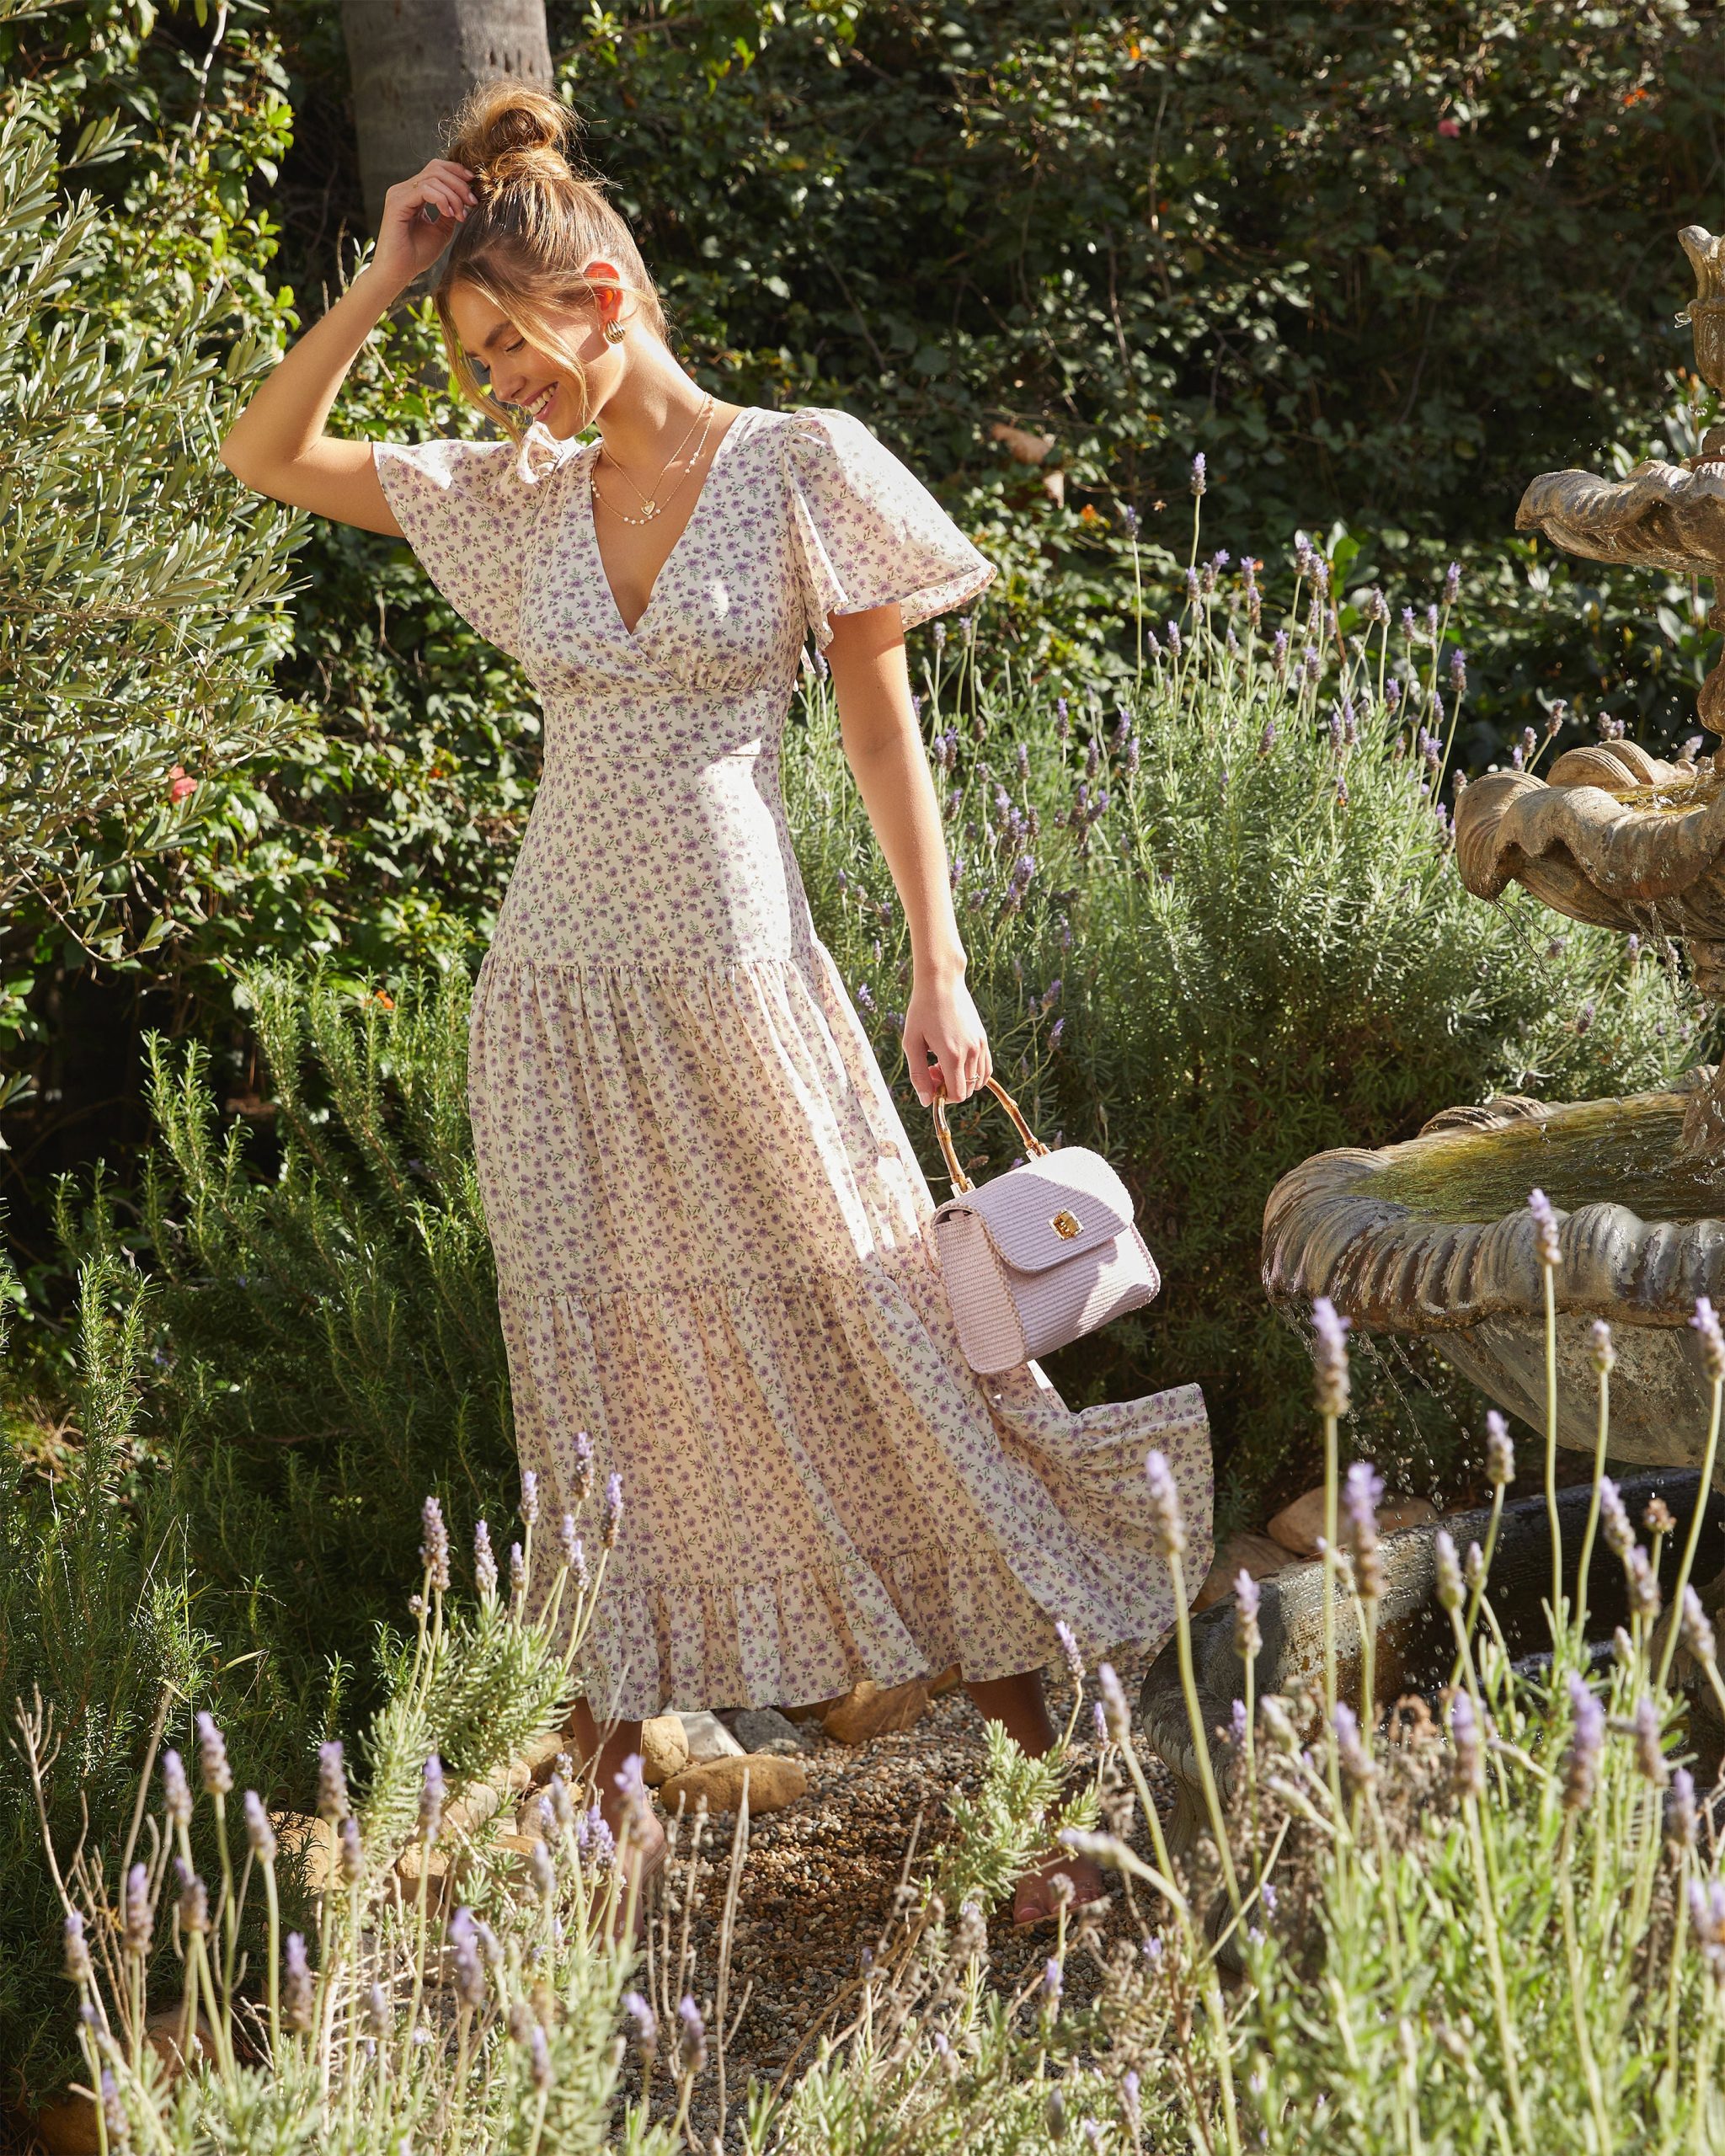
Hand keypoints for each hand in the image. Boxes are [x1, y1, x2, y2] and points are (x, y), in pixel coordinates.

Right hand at [369, 158, 478, 294]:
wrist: (398, 273)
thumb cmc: (417, 256)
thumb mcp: (441, 231)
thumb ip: (450, 212)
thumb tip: (465, 200)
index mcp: (414, 193)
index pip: (436, 169)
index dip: (457, 172)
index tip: (475, 188)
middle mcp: (404, 189)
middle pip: (436, 169)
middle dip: (459, 183)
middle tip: (472, 203)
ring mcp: (399, 194)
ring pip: (433, 178)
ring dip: (453, 195)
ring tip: (461, 215)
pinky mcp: (397, 202)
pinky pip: (425, 190)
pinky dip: (442, 199)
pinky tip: (449, 213)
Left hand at [903, 968, 991, 1107]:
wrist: (941, 982)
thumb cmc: (921, 1010)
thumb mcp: (911, 1043)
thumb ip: (918, 1074)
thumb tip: (927, 1102)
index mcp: (952, 1055)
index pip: (957, 1094)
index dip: (942, 1096)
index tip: (929, 1078)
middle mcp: (972, 1052)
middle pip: (967, 1090)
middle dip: (949, 1087)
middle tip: (932, 1067)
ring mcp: (981, 1045)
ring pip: (978, 1081)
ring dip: (960, 1079)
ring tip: (943, 1061)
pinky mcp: (984, 1039)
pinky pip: (985, 1068)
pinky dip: (972, 1072)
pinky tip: (956, 1058)